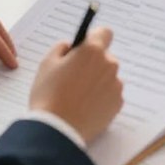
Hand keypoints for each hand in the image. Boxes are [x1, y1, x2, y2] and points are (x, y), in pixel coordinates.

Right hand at [30, 27, 122, 142]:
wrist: (57, 131)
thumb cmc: (49, 95)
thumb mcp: (47, 64)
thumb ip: (61, 48)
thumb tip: (71, 46)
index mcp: (93, 51)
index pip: (104, 33)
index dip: (94, 39)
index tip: (85, 49)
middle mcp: (109, 64)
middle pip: (104, 57)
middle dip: (92, 63)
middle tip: (74, 78)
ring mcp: (116, 85)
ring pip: (108, 76)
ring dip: (98, 81)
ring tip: (78, 97)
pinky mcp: (118, 103)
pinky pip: (111, 94)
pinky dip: (102, 98)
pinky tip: (86, 107)